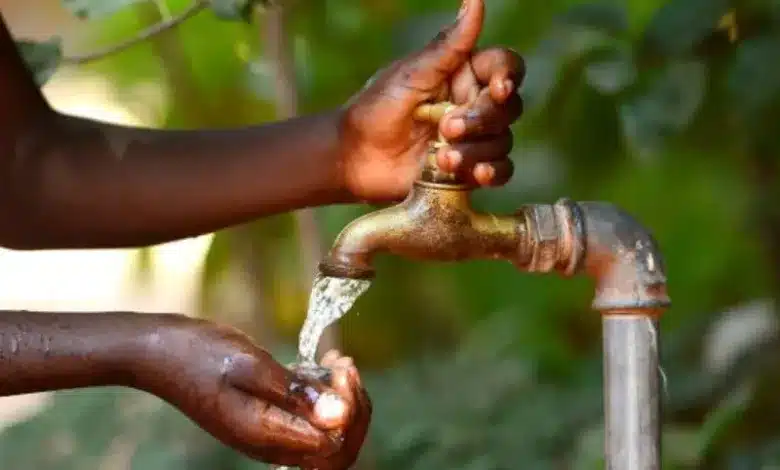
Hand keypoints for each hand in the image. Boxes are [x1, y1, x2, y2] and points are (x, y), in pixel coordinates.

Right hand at [134, 318, 370, 468]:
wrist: (158, 353)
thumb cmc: (200, 354)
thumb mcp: (250, 365)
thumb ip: (295, 393)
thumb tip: (339, 417)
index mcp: (267, 436)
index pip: (335, 446)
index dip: (350, 412)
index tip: (341, 370)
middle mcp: (271, 444)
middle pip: (337, 448)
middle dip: (354, 409)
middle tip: (345, 367)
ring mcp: (268, 434)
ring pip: (326, 435)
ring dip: (342, 400)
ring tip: (337, 363)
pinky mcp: (266, 418)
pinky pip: (308, 420)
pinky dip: (324, 397)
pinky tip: (322, 366)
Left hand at [339, 0, 523, 202]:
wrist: (354, 156)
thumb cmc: (376, 108)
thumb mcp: (411, 74)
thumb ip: (449, 45)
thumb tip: (475, 0)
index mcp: (463, 74)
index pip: (505, 66)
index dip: (509, 76)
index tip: (497, 89)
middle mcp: (473, 104)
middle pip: (508, 107)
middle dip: (481, 119)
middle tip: (447, 129)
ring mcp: (473, 138)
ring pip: (503, 141)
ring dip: (477, 150)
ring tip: (443, 158)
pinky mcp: (468, 170)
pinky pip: (500, 171)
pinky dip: (492, 172)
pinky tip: (475, 175)